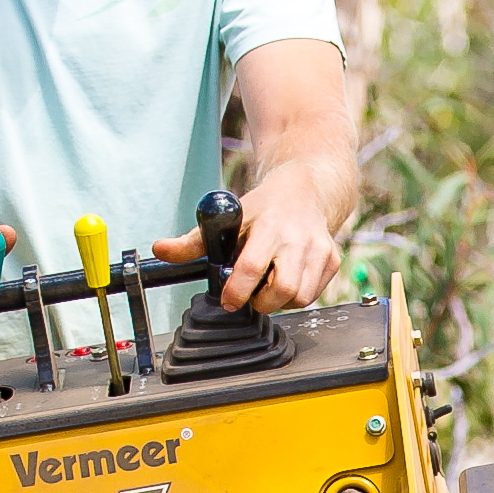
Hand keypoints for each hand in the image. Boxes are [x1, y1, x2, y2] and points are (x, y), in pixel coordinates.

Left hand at [166, 177, 341, 310]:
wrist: (306, 190)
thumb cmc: (265, 206)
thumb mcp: (229, 217)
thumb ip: (194, 240)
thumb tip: (160, 250)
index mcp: (270, 227)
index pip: (251, 268)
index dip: (236, 291)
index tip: (229, 300)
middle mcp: (299, 239)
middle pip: (282, 291)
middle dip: (262, 302)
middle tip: (251, 294)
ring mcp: (320, 251)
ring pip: (300, 298)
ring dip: (280, 301)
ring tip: (269, 285)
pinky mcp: (333, 261)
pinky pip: (313, 294)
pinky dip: (297, 294)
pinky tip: (287, 277)